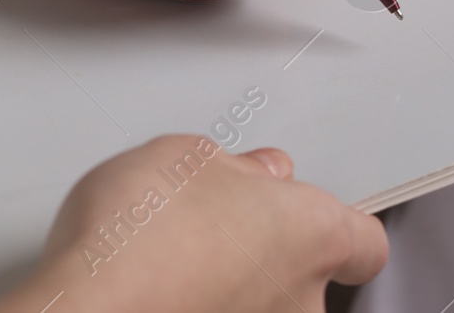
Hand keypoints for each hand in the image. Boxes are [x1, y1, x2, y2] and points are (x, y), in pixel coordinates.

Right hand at [0, 135, 386, 312]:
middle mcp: (304, 303)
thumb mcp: (186, 156)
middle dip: (264, 254)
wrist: (89, 310)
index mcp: (312, 235)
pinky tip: (160, 299)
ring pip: (261, 311)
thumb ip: (235, 168)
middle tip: (210, 227)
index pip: (364, 241)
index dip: (334, 225)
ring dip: (231, 293)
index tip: (301, 213)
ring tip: (172, 267)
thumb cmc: (138, 237)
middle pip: (306, 279)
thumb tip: (247, 177)